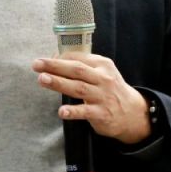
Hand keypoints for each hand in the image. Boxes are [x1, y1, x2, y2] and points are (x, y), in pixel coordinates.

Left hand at [32, 53, 150, 144]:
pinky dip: (73, 111)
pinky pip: (86, 112)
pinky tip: (61, 112)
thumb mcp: (102, 73)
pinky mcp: (102, 113)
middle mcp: (103, 78)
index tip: (43, 60)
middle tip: (37, 64)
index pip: (78, 58)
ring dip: (59, 83)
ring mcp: (103, 96)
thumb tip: (56, 58)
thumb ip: (83, 66)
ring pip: (78, 88)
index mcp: (102, 65)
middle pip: (76, 70)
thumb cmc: (110, 90)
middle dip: (55, 66)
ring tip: (42, 79)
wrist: (133, 112)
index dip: (59, 58)